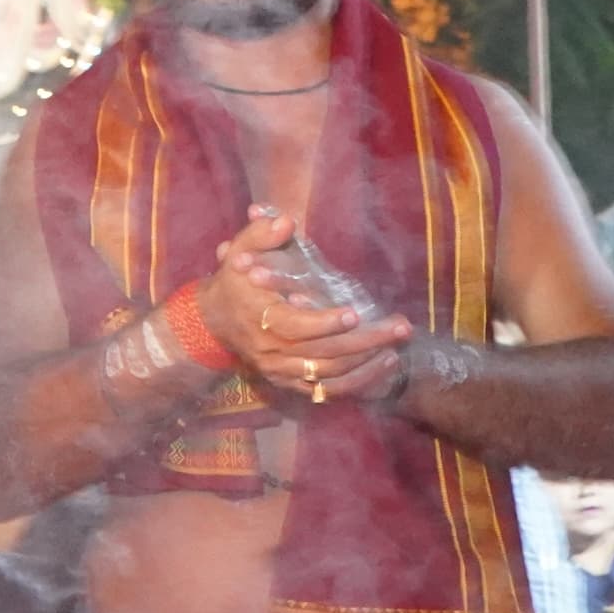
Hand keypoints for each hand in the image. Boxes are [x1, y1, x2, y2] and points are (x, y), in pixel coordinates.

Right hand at [203, 207, 412, 402]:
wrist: (214, 322)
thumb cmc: (235, 282)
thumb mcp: (241, 252)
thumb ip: (260, 235)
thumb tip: (286, 221)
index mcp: (261, 319)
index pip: (296, 327)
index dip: (325, 323)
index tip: (354, 313)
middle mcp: (272, 352)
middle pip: (323, 354)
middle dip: (365, 342)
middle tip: (399, 327)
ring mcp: (281, 371)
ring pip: (329, 376)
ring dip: (366, 364)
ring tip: (396, 347)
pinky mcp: (290, 382)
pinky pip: (326, 391)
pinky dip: (356, 382)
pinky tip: (382, 366)